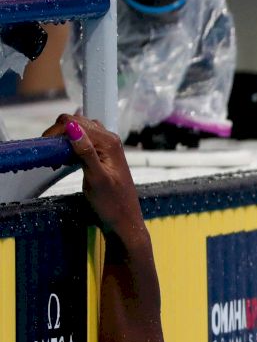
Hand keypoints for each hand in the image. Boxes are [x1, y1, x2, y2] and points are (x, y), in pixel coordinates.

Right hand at [41, 114, 144, 240]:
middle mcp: (110, 139)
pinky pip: (83, 140)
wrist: (124, 219)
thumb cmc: (111, 203)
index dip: (56, 132)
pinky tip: (65, 160)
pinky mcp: (102, 153)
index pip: (75, 122)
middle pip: (76, 122)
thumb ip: (85, 152)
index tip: (48, 150)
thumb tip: (72, 127)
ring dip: (64, 139)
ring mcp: (107, 145)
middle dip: (58, 134)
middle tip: (52, 156)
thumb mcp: (96, 178)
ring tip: (58, 159)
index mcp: (109, 142)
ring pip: (78, 130)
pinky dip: (70, 146)